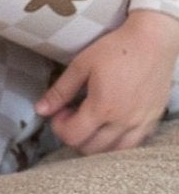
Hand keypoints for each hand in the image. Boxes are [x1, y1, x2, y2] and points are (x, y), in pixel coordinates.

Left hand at [36, 10, 178, 154]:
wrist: (153, 42)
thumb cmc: (116, 49)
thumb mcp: (81, 66)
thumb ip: (60, 91)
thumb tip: (40, 109)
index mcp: (103, 108)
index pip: (73, 136)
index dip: (59, 127)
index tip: (59, 112)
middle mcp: (124, 121)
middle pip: (91, 149)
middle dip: (75, 135)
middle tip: (72, 115)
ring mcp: (141, 123)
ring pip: (114, 151)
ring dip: (96, 142)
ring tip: (91, 121)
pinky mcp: (153, 120)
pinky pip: (134, 144)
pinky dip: (118, 141)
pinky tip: (111, 124)